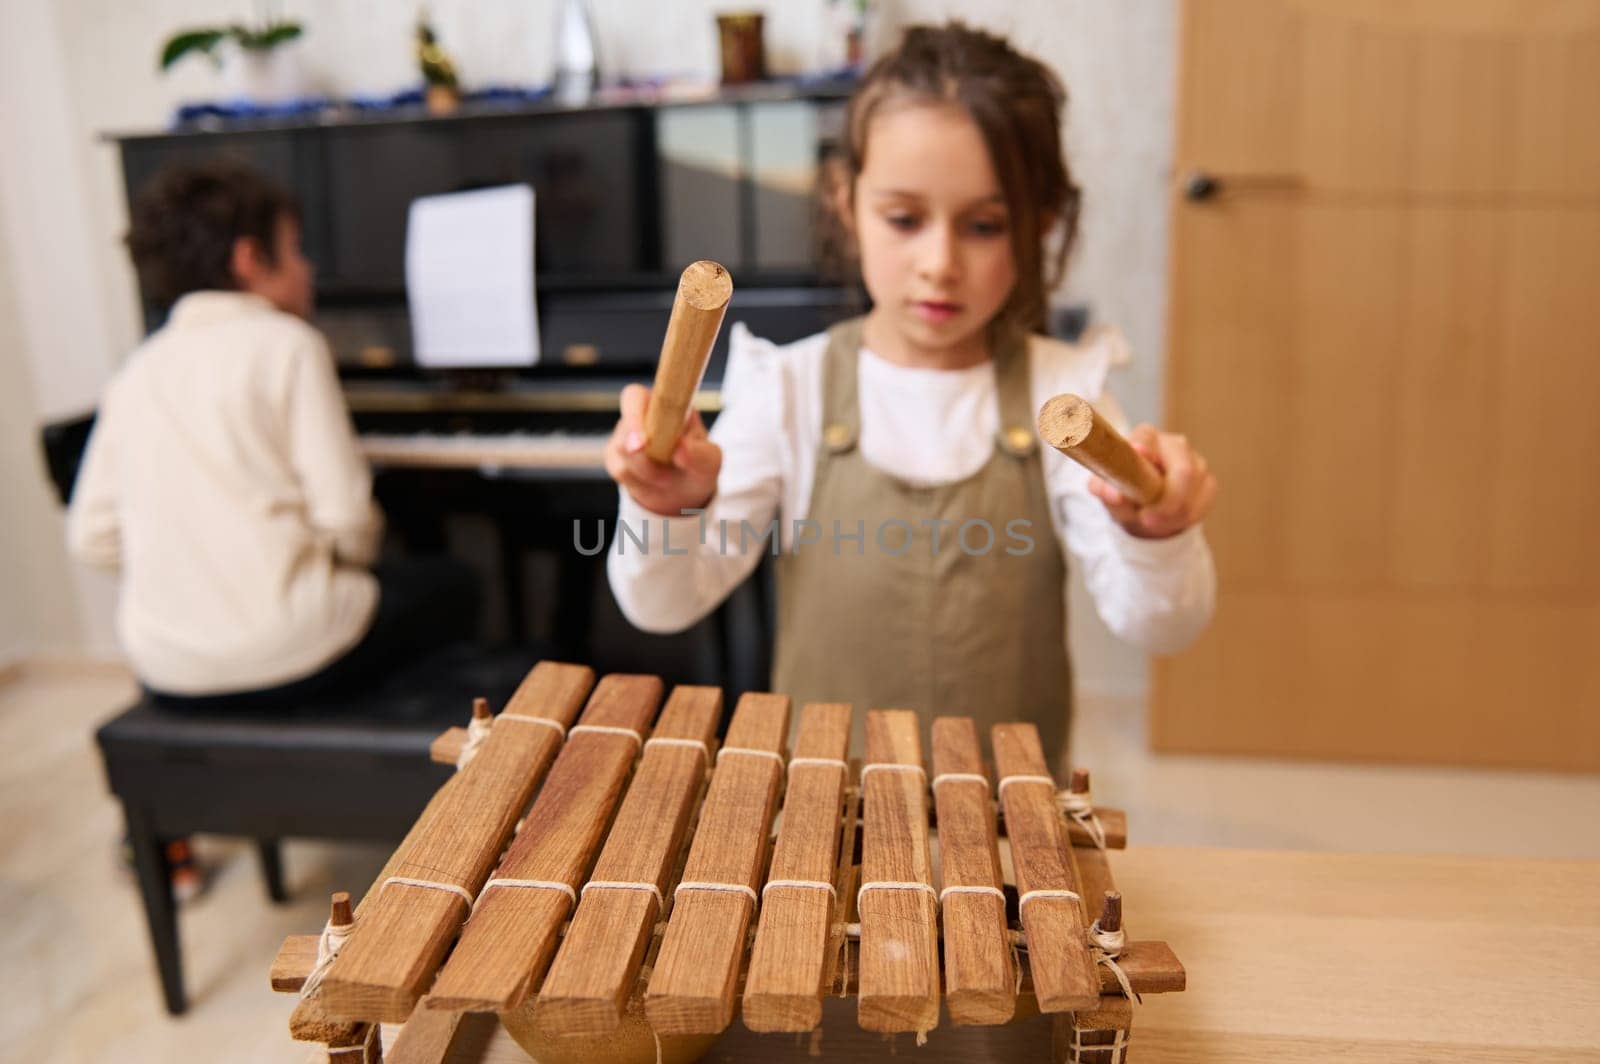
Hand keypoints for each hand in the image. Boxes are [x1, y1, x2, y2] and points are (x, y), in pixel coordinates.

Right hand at [604, 383, 721, 516]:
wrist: (686, 492)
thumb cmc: (698, 465)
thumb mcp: (710, 460)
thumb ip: (699, 454)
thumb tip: (681, 449)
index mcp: (662, 405)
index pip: (636, 396)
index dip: (635, 415)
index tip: (643, 442)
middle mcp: (638, 416)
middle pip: (624, 427)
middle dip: (638, 452)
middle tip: (661, 473)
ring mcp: (623, 437)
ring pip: (620, 452)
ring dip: (647, 472)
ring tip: (668, 479)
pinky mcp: (615, 460)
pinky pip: (620, 472)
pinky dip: (640, 483)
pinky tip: (655, 483)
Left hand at [1087, 425, 1216, 538]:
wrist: (1142, 511)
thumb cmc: (1122, 494)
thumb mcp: (1107, 493)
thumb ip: (1106, 491)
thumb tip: (1115, 494)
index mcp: (1145, 437)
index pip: (1147, 441)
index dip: (1145, 460)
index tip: (1139, 484)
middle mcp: (1174, 444)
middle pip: (1184, 470)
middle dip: (1168, 501)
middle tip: (1148, 519)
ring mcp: (1196, 461)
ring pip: (1195, 490)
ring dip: (1173, 514)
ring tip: (1151, 521)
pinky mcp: (1208, 481)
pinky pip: (1204, 503)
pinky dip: (1185, 519)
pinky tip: (1169, 520)